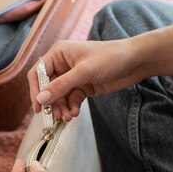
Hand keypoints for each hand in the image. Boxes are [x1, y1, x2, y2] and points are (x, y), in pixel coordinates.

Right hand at [27, 39, 144, 120]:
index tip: (39, 107)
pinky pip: (71, 99)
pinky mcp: (83, 86)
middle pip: (47, 88)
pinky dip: (71, 107)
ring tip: (68, 117)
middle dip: (52, 103)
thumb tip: (40, 99)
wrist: (136, 61)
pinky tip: (75, 112)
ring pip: (59, 96)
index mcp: (58, 54)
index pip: (38, 73)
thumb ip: (61, 86)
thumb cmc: (111, 58)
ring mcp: (73, 76)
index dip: (36, 90)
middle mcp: (63, 64)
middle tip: (56, 117)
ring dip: (62, 107)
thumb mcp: (84, 72)